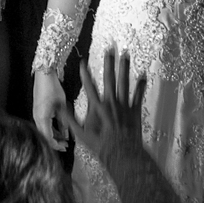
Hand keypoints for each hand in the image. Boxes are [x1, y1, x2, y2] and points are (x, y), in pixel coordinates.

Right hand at [32, 68, 68, 150]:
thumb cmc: (52, 88)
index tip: (65, 147)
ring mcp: (36, 114)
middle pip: (44, 136)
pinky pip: (44, 124)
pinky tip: (59, 129)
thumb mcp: (62, 106)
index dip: (56, 145)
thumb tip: (66, 134)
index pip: (48, 138)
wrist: (44, 75)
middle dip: (55, 141)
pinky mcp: (38, 110)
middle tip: (66, 145)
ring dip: (53, 135)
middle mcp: (37, 117)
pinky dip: (51, 128)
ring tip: (64, 138)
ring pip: (44, 130)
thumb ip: (64, 122)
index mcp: (42, 118)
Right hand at [59, 44, 146, 164]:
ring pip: (124, 82)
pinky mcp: (135, 110)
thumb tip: (59, 106)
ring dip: (124, 68)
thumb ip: (70, 119)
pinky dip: (141, 85)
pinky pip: (138, 95)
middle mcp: (111, 102)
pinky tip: (143, 75)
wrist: (123, 154)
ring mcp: (124, 105)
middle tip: (110, 48)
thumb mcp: (81, 134)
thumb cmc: (101, 145)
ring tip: (126, 55)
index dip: (85, 74)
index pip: (89, 86)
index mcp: (97, 107)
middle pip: (109, 78)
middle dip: (109, 62)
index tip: (83, 62)